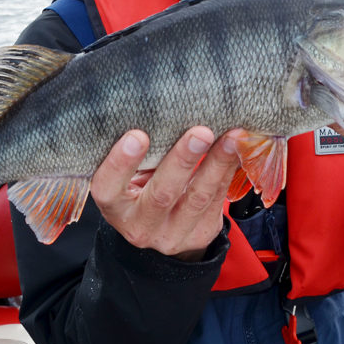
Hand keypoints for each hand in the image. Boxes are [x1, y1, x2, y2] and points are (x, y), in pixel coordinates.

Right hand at [91, 126, 242, 260]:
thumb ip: (138, 154)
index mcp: (115, 207)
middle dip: (183, 161)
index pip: (108, 188)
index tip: (137, 136)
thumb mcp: (129, 175)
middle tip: (200, 132)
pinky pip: (217, 201)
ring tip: (231, 138)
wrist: (161, 227)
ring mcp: (172, 235)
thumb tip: (163, 109)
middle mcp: (140, 226)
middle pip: (161, 195)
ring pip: (197, 198)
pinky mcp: (200, 235)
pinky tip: (236, 150)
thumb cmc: (140, 187)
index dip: (120, 164)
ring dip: (217, 164)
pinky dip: (228, 171)